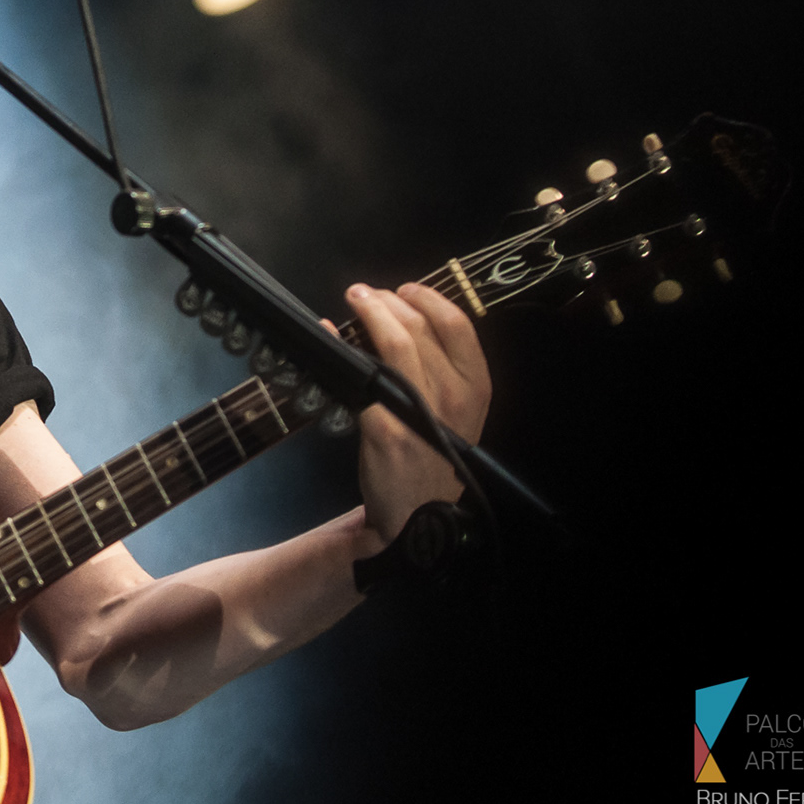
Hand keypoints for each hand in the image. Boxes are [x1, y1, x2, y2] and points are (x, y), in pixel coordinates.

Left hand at [340, 281, 490, 544]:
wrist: (418, 514)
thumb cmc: (434, 455)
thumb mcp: (457, 412)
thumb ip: (441, 369)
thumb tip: (403, 319)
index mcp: (475, 387)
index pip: (457, 324)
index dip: (427, 298)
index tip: (404, 289)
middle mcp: (453, 396)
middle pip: (418, 328)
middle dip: (387, 301)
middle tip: (364, 293)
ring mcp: (419, 413)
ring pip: (394, 345)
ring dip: (369, 312)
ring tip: (354, 300)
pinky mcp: (386, 430)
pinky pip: (359, 377)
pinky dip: (339, 348)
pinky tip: (327, 335)